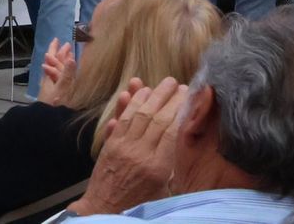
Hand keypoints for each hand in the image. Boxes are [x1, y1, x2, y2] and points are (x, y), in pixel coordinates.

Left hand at [38, 37, 75, 105]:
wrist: (46, 122)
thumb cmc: (53, 105)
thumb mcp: (61, 89)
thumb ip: (67, 74)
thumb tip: (71, 58)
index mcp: (51, 76)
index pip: (53, 58)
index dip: (56, 49)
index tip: (58, 39)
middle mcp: (50, 80)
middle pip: (55, 63)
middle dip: (60, 54)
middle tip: (66, 45)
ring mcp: (52, 88)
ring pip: (57, 71)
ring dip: (62, 63)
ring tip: (68, 57)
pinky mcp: (55, 96)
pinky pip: (59, 80)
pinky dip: (64, 74)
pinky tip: (66, 76)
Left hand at [69, 77, 187, 216]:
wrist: (105, 212)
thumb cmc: (139, 206)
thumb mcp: (165, 194)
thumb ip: (176, 168)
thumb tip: (186, 141)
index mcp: (156, 167)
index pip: (170, 130)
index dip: (180, 110)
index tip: (189, 96)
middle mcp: (139, 153)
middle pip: (155, 118)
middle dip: (167, 97)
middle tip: (177, 83)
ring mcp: (122, 147)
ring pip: (137, 115)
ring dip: (149, 95)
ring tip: (161, 83)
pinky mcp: (110, 146)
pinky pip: (121, 120)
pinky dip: (127, 105)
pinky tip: (133, 93)